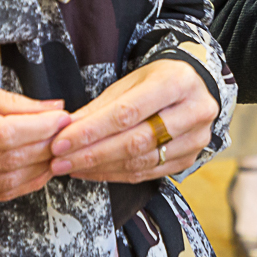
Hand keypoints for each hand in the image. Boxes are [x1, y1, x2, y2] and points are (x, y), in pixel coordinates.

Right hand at [0, 74, 71, 201]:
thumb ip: (7, 102)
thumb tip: (51, 108)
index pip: (3, 133)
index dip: (40, 127)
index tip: (63, 116)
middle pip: (6, 159)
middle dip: (45, 146)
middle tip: (68, 132)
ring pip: (2, 182)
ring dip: (38, 168)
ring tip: (59, 151)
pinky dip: (19, 185)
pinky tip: (37, 170)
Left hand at [49, 59, 218, 182]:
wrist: (194, 88)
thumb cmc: (158, 81)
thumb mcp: (130, 82)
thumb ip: (99, 107)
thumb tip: (63, 130)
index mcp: (177, 81)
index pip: (127, 112)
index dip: (91, 131)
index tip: (61, 142)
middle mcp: (194, 110)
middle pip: (136, 141)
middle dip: (92, 154)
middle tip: (60, 161)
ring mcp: (196, 137)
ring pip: (142, 161)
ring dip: (101, 167)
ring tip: (71, 167)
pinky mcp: (191, 157)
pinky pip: (148, 173)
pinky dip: (116, 174)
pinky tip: (94, 171)